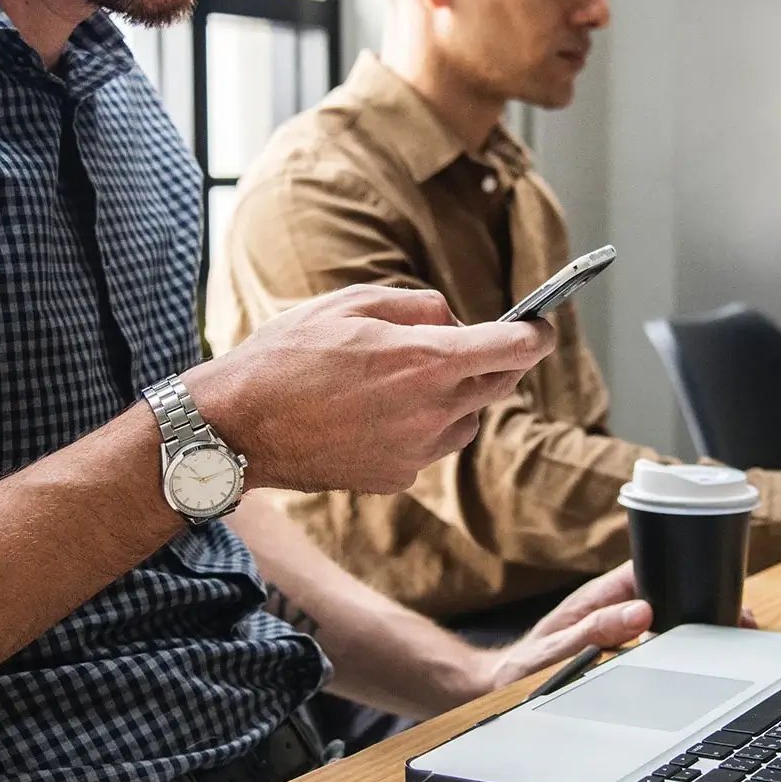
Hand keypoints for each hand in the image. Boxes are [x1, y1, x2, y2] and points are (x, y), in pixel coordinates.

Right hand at [191, 284, 553, 493]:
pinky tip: (377, 413)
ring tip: (405, 380)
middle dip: (495, 362)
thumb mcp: (351, 304)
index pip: (514, 349)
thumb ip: (417, 306)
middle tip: (469, 345)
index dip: (536, 336)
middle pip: (497, 385)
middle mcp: (432, 410)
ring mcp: (416, 450)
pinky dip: (421, 428)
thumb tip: (454, 320)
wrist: (239, 426)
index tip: (541, 328)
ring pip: (467, 420)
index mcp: (427, 360)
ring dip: (457, 398)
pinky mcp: (396, 477)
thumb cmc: (288, 356)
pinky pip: (430, 447)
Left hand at [471, 563, 759, 695]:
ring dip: (699, 626)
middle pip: (668, 594)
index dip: (685, 572)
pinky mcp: (624, 650)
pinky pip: (661, 643)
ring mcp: (620, 628)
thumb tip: (641, 612)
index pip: (650, 570)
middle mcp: (613, 608)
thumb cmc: (523, 669)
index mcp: (599, 598)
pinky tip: (708, 658)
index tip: (716, 585)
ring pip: (669, 619)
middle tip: (742, 618)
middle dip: (705, 602)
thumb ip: (595, 631)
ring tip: (736, 636)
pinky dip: (686, 647)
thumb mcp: (556, 651)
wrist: (501, 691)